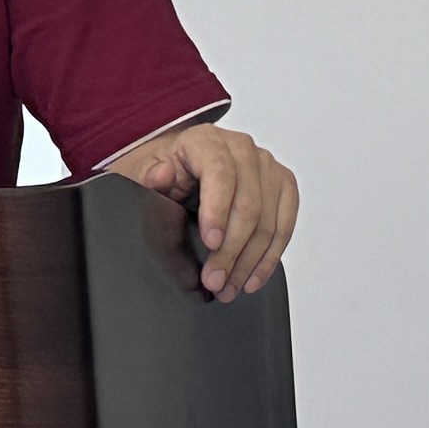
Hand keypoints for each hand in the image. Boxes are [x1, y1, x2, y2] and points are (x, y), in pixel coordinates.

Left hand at [105, 122, 297, 300]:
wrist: (182, 164)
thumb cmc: (164, 170)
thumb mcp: (144, 172)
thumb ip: (149, 177)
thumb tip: (161, 174)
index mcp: (206, 140)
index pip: (220, 174)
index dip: (218, 210)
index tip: (211, 243)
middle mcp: (242, 148)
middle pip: (248, 203)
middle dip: (232, 249)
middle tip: (214, 280)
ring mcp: (267, 166)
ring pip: (268, 221)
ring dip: (250, 261)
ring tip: (229, 287)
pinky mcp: (282, 186)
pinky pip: (285, 225)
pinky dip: (269, 257)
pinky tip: (252, 278)